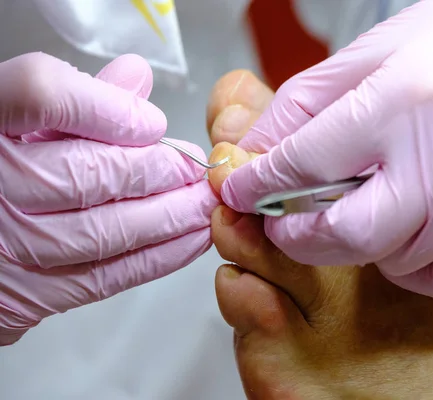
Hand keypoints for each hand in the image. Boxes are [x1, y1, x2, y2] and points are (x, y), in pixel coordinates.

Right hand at [0, 53, 218, 344]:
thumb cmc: (4, 170)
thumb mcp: (25, 123)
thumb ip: (78, 98)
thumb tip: (135, 75)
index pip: (39, 94)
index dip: (107, 107)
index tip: (153, 123)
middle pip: (85, 172)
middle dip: (158, 171)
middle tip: (196, 168)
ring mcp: (5, 243)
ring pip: (102, 230)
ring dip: (170, 217)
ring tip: (204, 203)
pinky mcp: (27, 295)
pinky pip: (104, 276)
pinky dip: (159, 256)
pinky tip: (191, 238)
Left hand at [217, 0, 432, 299]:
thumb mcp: (380, 48)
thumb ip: (309, 103)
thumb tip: (259, 148)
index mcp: (405, 99)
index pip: (304, 162)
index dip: (257, 182)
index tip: (238, 192)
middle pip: (344, 234)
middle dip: (297, 235)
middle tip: (284, 219)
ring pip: (391, 260)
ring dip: (356, 245)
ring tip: (359, 207)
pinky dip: (409, 267)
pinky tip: (405, 232)